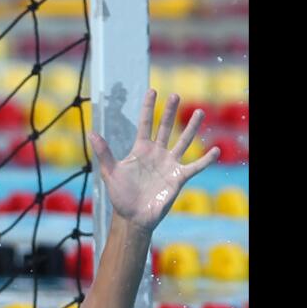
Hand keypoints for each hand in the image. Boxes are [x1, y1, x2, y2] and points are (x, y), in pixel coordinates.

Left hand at [88, 89, 220, 235]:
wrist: (133, 217)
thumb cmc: (120, 195)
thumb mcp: (110, 172)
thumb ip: (104, 153)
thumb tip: (92, 133)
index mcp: (140, 150)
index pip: (145, 124)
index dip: (148, 108)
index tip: (153, 90)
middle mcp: (157, 153)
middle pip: (165, 128)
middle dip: (170, 112)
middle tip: (176, 95)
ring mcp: (169, 164)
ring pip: (183, 141)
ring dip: (191, 128)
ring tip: (199, 112)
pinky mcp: (179, 177)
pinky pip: (195, 166)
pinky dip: (205, 160)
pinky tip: (215, 150)